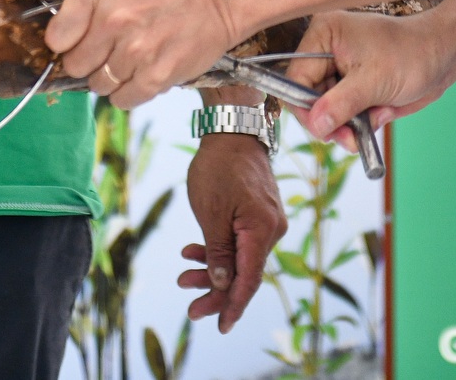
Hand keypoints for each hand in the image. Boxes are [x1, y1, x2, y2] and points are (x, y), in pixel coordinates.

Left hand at [31, 0, 241, 108]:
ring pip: (97, 84)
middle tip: (113, 41)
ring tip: (133, 51)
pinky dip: (128, 91)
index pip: (56, 37)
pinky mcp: (158, 75)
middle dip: (90, 57)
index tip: (85, 32)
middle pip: (75, 64)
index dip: (68, 39)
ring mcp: (138, 49)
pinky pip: (121, 100)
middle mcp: (116, 18)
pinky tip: (144, 67)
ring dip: (111, 74)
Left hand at [180, 133, 284, 331]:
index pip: (250, 280)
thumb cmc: (219, 168)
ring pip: (241, 257)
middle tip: (190, 307)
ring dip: (213, 270)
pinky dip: (218, 249)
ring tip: (183, 276)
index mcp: (262, 231)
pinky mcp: (260, 213)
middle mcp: (272, 229)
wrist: (233, 129)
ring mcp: (268, 221)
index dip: (233, 305)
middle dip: (216, 291)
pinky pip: (241, 241)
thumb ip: (218, 252)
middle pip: (245, 272)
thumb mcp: (210, 213)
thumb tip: (222, 285)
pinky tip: (192, 251)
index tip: (220, 327)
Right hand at [294, 8, 455, 151]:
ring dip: (345, 126)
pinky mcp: (353, 87)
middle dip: (329, 121)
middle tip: (348, 138)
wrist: (444, 57)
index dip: (306, 107)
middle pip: (308, 98)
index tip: (323, 130)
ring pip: (326, 111)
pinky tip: (377, 116)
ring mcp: (339, 70)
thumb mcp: (373, 81)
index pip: (296, 78)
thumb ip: (340, 104)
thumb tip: (315, 125)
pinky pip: (343, 114)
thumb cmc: (412, 54)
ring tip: (366, 129)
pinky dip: (357, 123)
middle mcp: (326, 51)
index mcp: (323, 36)